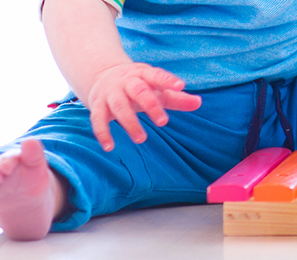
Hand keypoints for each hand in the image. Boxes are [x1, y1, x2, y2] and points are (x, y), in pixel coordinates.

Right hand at [78, 63, 201, 150]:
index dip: (168, 80)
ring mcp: (111, 93)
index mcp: (143, 74)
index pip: (156, 75)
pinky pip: (97, 119)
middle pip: (138, 91)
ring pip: (119, 106)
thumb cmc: (139, 86)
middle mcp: (126, 82)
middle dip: (151, 105)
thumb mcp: (157, 89)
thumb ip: (177, 97)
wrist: (103, 76)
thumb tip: (199, 102)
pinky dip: (102, 133)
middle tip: (163, 122)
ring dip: (129, 123)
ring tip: (141, 139)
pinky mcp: (98, 105)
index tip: (181, 86)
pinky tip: (110, 147)